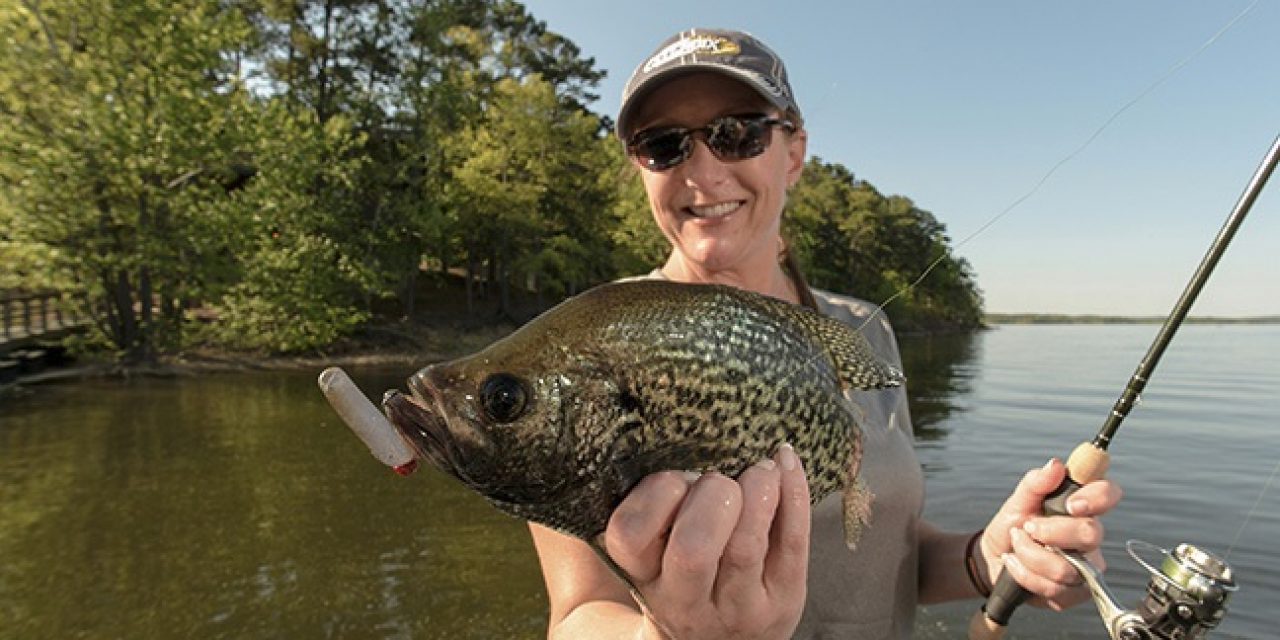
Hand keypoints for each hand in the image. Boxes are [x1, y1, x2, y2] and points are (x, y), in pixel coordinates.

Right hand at [603, 445, 811, 639]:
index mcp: (646, 578)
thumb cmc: (683, 581)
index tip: (676, 479)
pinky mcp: (785, 599)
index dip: (654, 495)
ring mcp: (740, 605)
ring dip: (757, 490)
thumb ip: (655, 511)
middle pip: (692, 548)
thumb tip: (677, 435)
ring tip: (760, 468)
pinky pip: (794, 541)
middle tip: (720, 480)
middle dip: (710, 496)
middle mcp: (687, 601)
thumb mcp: (652, 558)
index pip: (629, 536)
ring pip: (746, 545)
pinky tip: (787, 463)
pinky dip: (794, 493)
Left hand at [980, 458, 1122, 610]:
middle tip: (1028, 528)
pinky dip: (1025, 575)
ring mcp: (1085, 567)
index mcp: (1080, 507)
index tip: (1070, 504)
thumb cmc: (1012, 526)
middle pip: (1091, 533)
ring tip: (1017, 546)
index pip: (1108, 494)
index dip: (1097, 497)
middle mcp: (1088, 537)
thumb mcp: (1017, 501)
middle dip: (1051, 531)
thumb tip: (1055, 465)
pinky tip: (1015, 566)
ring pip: (1067, 566)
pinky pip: (1054, 589)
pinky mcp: (1074, 593)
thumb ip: (1035, 482)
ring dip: (1029, 554)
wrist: (993, 558)